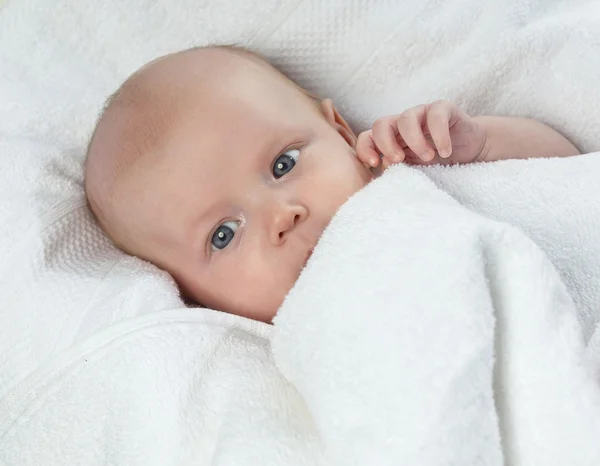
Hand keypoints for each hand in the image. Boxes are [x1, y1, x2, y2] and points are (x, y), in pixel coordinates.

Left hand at [356, 101, 486, 169]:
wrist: (470, 149)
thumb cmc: (436, 160)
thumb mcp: (414, 168)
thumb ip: (398, 167)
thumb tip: (383, 165)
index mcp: (390, 137)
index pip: (367, 137)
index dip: (366, 149)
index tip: (374, 164)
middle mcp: (402, 123)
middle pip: (381, 124)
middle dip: (386, 143)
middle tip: (399, 160)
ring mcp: (421, 113)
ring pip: (407, 118)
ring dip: (414, 140)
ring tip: (427, 157)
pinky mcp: (443, 109)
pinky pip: (436, 115)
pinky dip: (440, 135)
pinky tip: (445, 152)